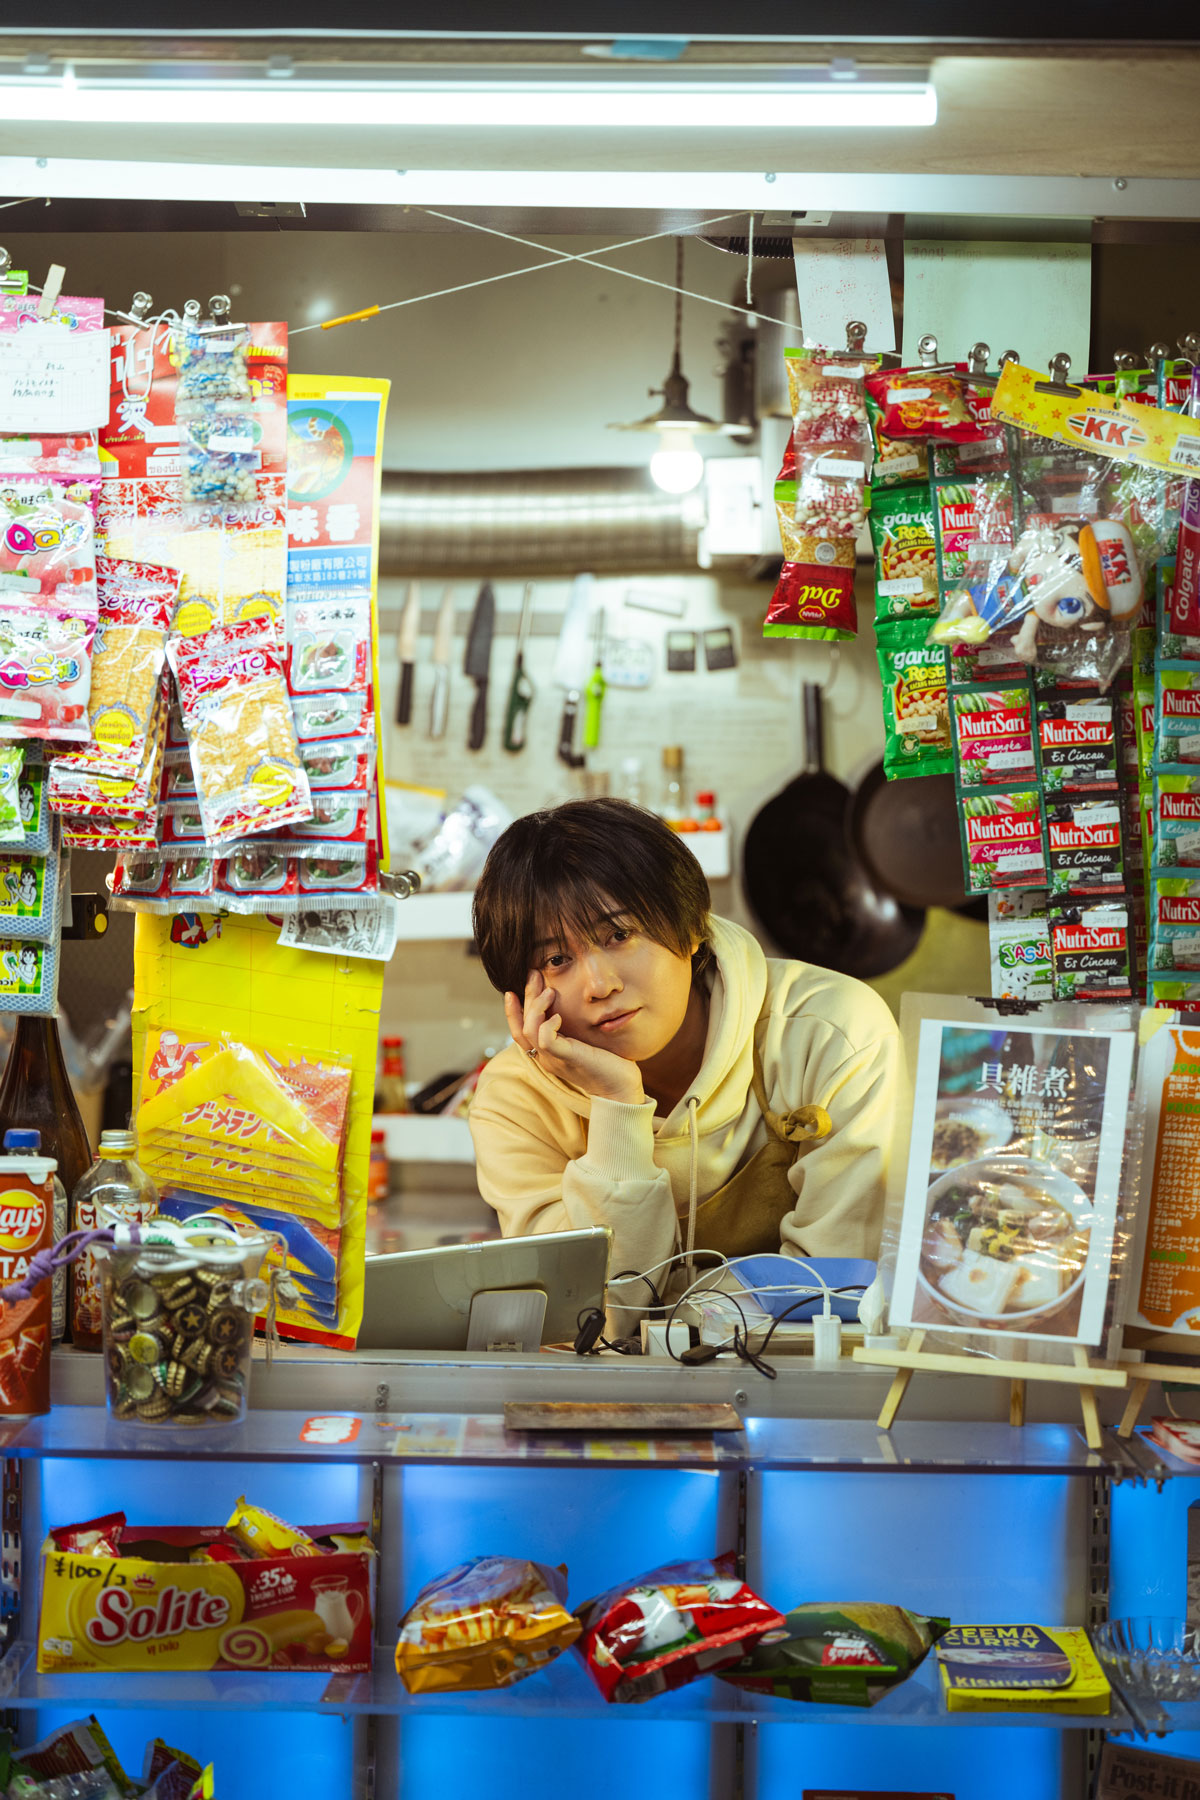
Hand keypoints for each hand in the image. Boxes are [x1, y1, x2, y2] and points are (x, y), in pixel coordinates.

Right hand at [504, 970, 644, 1104]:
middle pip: (521, 1026)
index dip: (512, 1011)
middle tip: (533, 974)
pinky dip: (548, 1025)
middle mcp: (545, 1057)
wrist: (620, 1089)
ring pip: (529, 1031)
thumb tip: (567, 1007)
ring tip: (549, 991)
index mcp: (547, 1053)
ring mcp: (554, 1059)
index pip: (519, 1031)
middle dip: (525, 997)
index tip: (513, 990)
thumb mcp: (583, 1042)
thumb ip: (572, 1030)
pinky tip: (559, 1015)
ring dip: (536, 1007)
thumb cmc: (606, 1063)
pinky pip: (546, 1040)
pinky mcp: (567, 1058)